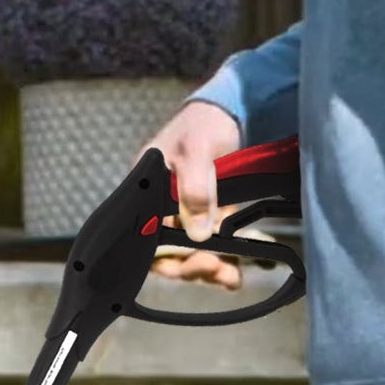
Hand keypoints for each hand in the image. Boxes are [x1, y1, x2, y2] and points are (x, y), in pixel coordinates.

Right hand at [135, 99, 243, 292]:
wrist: (231, 107)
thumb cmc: (205, 123)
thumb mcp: (197, 150)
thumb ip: (195, 188)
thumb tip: (198, 232)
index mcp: (146, 190)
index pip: (144, 238)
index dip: (164, 258)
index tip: (189, 264)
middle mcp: (162, 206)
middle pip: (168, 250)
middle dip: (191, 266)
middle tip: (217, 269)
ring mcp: (186, 211)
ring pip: (192, 251)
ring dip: (211, 267)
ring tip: (231, 276)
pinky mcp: (210, 212)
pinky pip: (214, 242)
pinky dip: (227, 256)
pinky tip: (241, 267)